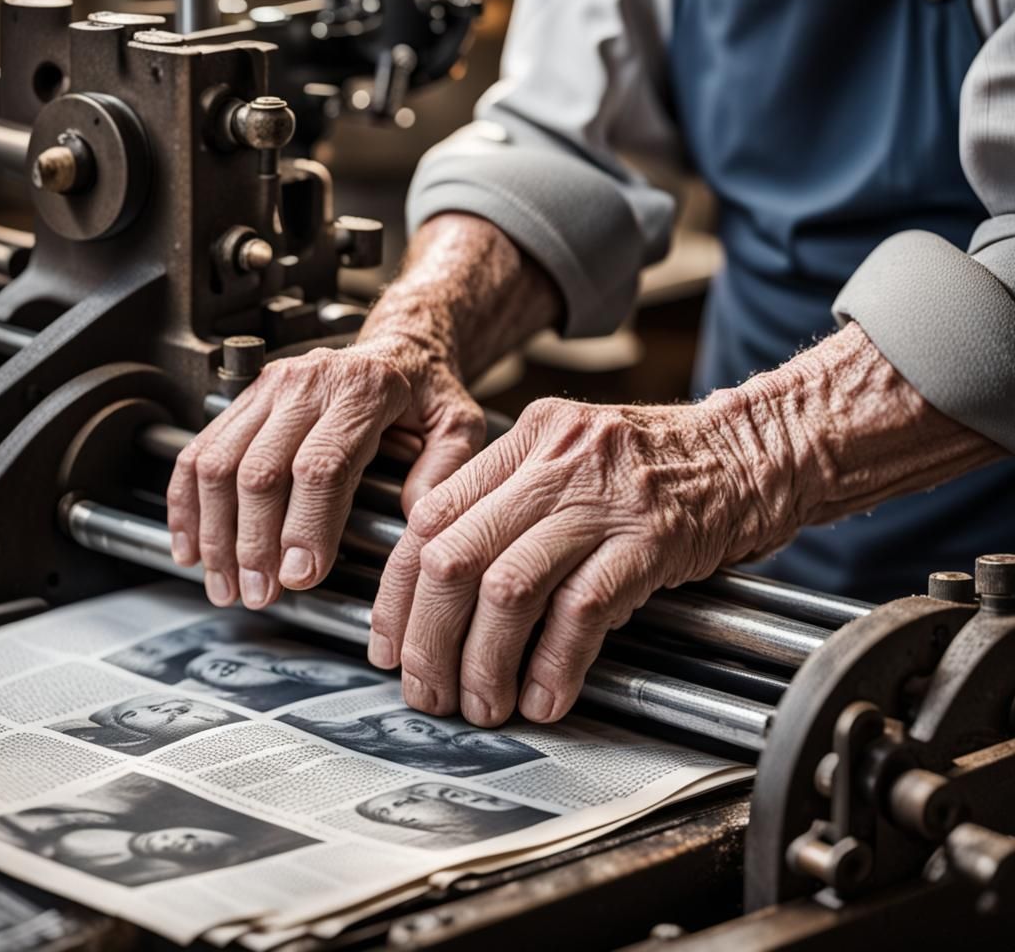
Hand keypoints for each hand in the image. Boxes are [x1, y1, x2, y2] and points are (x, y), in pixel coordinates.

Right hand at [166, 342, 483, 609]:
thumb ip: (445, 470)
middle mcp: (309, 384)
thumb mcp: (459, 423)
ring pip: (220, 462)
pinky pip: (200, 449)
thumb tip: (415, 519)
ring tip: (224, 584)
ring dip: (215, 532)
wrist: (399, 345)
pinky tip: (191, 547)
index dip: (305, 526)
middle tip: (259, 594)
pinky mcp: (246, 397)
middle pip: (261, 469)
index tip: (300, 576)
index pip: (321, 465)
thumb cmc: (428, 390)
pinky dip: (187, 503)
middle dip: (253, 542)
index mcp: (364, 390)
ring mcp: (270, 387)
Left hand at [369, 395, 784, 727]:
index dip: (398, 591)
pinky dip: (554, 664)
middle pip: (455, 555)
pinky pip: (581, 610)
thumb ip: (512, 502)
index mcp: (527, 438)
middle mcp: (556, 460)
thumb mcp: (573, 458)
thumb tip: (447, 586)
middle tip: (427, 689)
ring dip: (483, 662)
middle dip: (429, 638)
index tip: (390, 641)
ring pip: (507, 588)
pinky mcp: (650, 539)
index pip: (430, 516)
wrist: (751, 452)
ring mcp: (603, 499)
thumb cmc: (657, 467)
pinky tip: (546, 696)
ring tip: (483, 703)